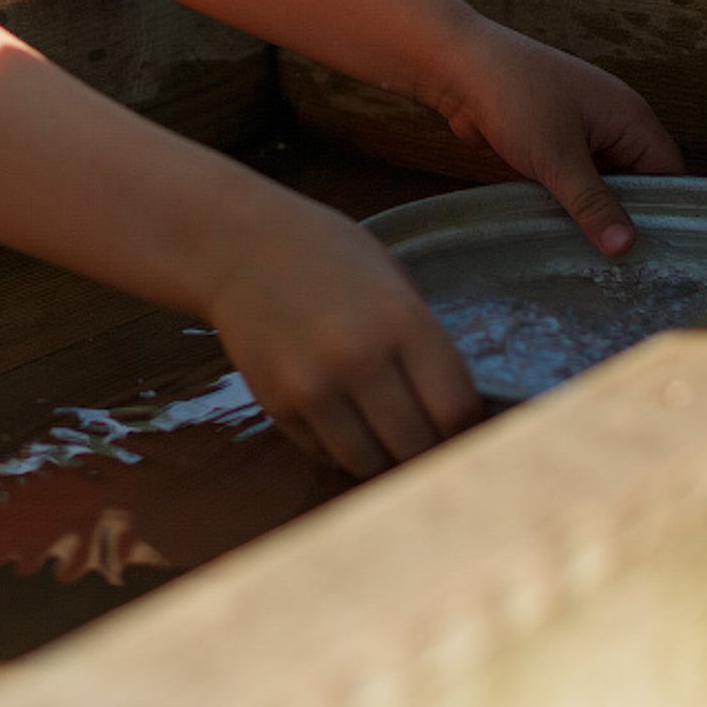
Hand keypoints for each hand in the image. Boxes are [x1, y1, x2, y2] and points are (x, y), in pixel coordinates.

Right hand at [204, 197, 483, 478]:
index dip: (470, 429)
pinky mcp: (277, 405)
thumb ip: (423, 340)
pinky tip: (338, 413)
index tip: (466, 428)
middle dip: (429, 449)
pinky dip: (338, 445)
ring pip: (369, 463)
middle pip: (417, 447)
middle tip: (428, 437)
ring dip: (383, 456)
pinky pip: (324, 453)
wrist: (236, 244)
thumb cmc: (324, 254)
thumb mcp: (390, 278)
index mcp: (400, 321)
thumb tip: (459, 408)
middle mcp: (359, 360)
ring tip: (383, 431)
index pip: (455, 410)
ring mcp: (313, 387)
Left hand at [432, 20, 684, 255]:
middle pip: (637, 181)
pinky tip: (564, 234)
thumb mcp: (557, 157)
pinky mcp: (550, 140)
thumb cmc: (514, 98)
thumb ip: (593, 203)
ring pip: (601, 182)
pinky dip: (569, 200)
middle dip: (628, 217)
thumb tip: (627, 247)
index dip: (667, 212)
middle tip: (626, 269)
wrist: (456, 66)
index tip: (659, 256)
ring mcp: (580, 130)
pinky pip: (572, 177)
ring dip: (594, 211)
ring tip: (596, 260)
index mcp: (630, 117)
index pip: (669, 173)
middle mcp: (612, 122)